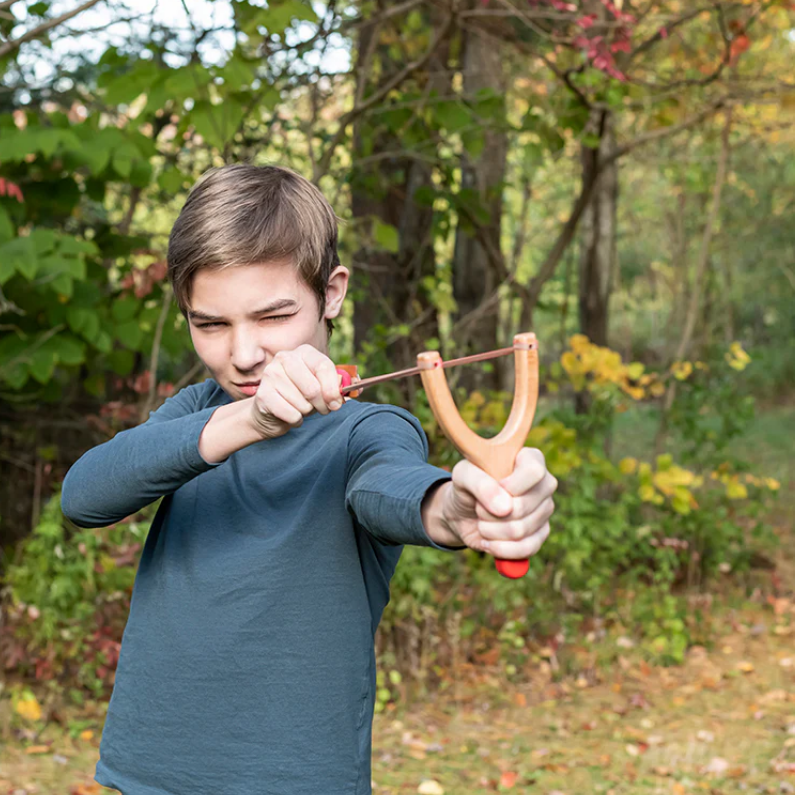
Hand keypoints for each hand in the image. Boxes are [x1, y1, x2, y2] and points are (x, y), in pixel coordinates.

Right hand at [248, 345, 345, 439]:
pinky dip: (295, 420)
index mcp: (303, 352)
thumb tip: (358, 386)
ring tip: (300, 407)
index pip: (324, 367)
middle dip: (322, 405)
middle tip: (321, 409)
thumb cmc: (302, 396)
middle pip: (313, 388)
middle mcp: (284, 358)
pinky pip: (291, 414)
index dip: (333, 389)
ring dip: (307, 412)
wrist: (271, 410)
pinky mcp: (263, 395)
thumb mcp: (323, 387)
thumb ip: (341, 385)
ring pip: (303, 404)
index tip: (337, 404)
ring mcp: (271, 375)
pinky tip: (289, 414)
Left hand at [439, 448, 556, 559]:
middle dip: (490, 513)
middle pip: (523, 506)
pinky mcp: (541, 534)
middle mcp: (543, 484)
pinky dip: (500, 549)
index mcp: (530, 459)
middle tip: (479, 507)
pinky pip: (526, 549)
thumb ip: (479, 483)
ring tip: (482, 522)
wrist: (463, 513)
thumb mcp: (463, 475)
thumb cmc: (467, 486)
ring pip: (521, 529)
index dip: (510, 485)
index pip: (533, 471)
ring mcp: (545, 510)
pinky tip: (488, 542)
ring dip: (491, 530)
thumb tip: (504, 508)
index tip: (494, 487)